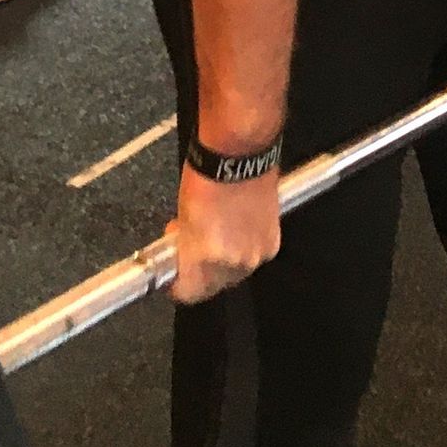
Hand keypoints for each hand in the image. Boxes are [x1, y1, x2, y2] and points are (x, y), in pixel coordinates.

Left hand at [168, 163, 281, 303]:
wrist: (239, 153)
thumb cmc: (207, 175)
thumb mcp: (183, 215)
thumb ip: (184, 245)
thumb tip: (182, 254)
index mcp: (206, 257)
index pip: (190, 293)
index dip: (178, 286)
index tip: (174, 278)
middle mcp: (234, 262)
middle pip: (214, 285)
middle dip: (202, 271)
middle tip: (194, 247)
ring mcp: (256, 254)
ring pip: (234, 272)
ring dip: (224, 259)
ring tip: (217, 231)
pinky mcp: (272, 242)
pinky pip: (253, 256)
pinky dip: (244, 247)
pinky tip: (235, 226)